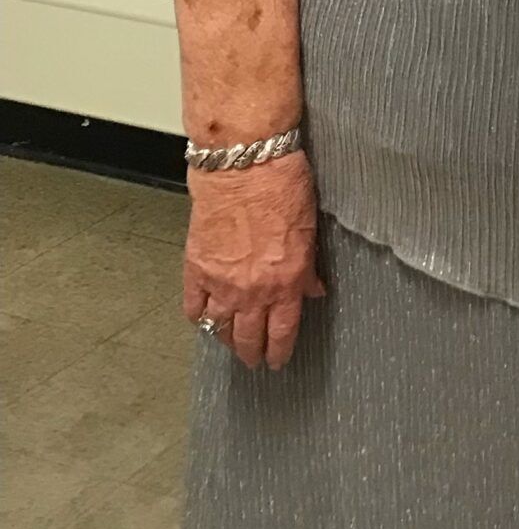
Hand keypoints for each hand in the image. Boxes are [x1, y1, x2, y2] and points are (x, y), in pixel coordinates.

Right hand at [183, 149, 325, 370]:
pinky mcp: (197, 269)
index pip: (283, 332)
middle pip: (249, 338)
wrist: (246, 166)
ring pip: (220, 329)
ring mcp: (221, 283)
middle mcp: (253, 291)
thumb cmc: (284, 188)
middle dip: (252, 354)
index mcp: (287, 282)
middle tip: (254, 361)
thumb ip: (309, 267)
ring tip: (229, 344)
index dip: (280, 352)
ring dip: (225, 340)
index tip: (277, 362)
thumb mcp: (310, 229)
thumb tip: (314, 290)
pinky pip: (194, 307)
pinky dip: (198, 316)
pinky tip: (203, 318)